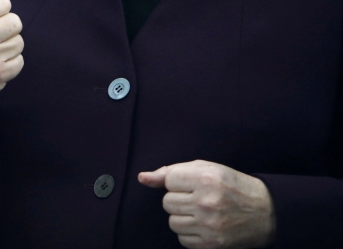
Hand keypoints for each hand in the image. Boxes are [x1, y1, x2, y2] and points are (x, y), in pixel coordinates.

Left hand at [139, 160, 275, 247]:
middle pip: (167, 203)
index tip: (192, 184)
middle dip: (179, 200)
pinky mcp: (213, 244)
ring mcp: (210, 225)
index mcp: (206, 179)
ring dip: (182, 217)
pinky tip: (203, 225)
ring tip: (200, 212)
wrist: (267, 212)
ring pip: (172, 222)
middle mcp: (207, 202)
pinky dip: (189, 233)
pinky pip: (182, 240)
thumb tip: (142, 178)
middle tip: (197, 198)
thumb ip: (171, 171)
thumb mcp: (206, 168)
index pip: (168, 180)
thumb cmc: (232, 185)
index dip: (178, 182)